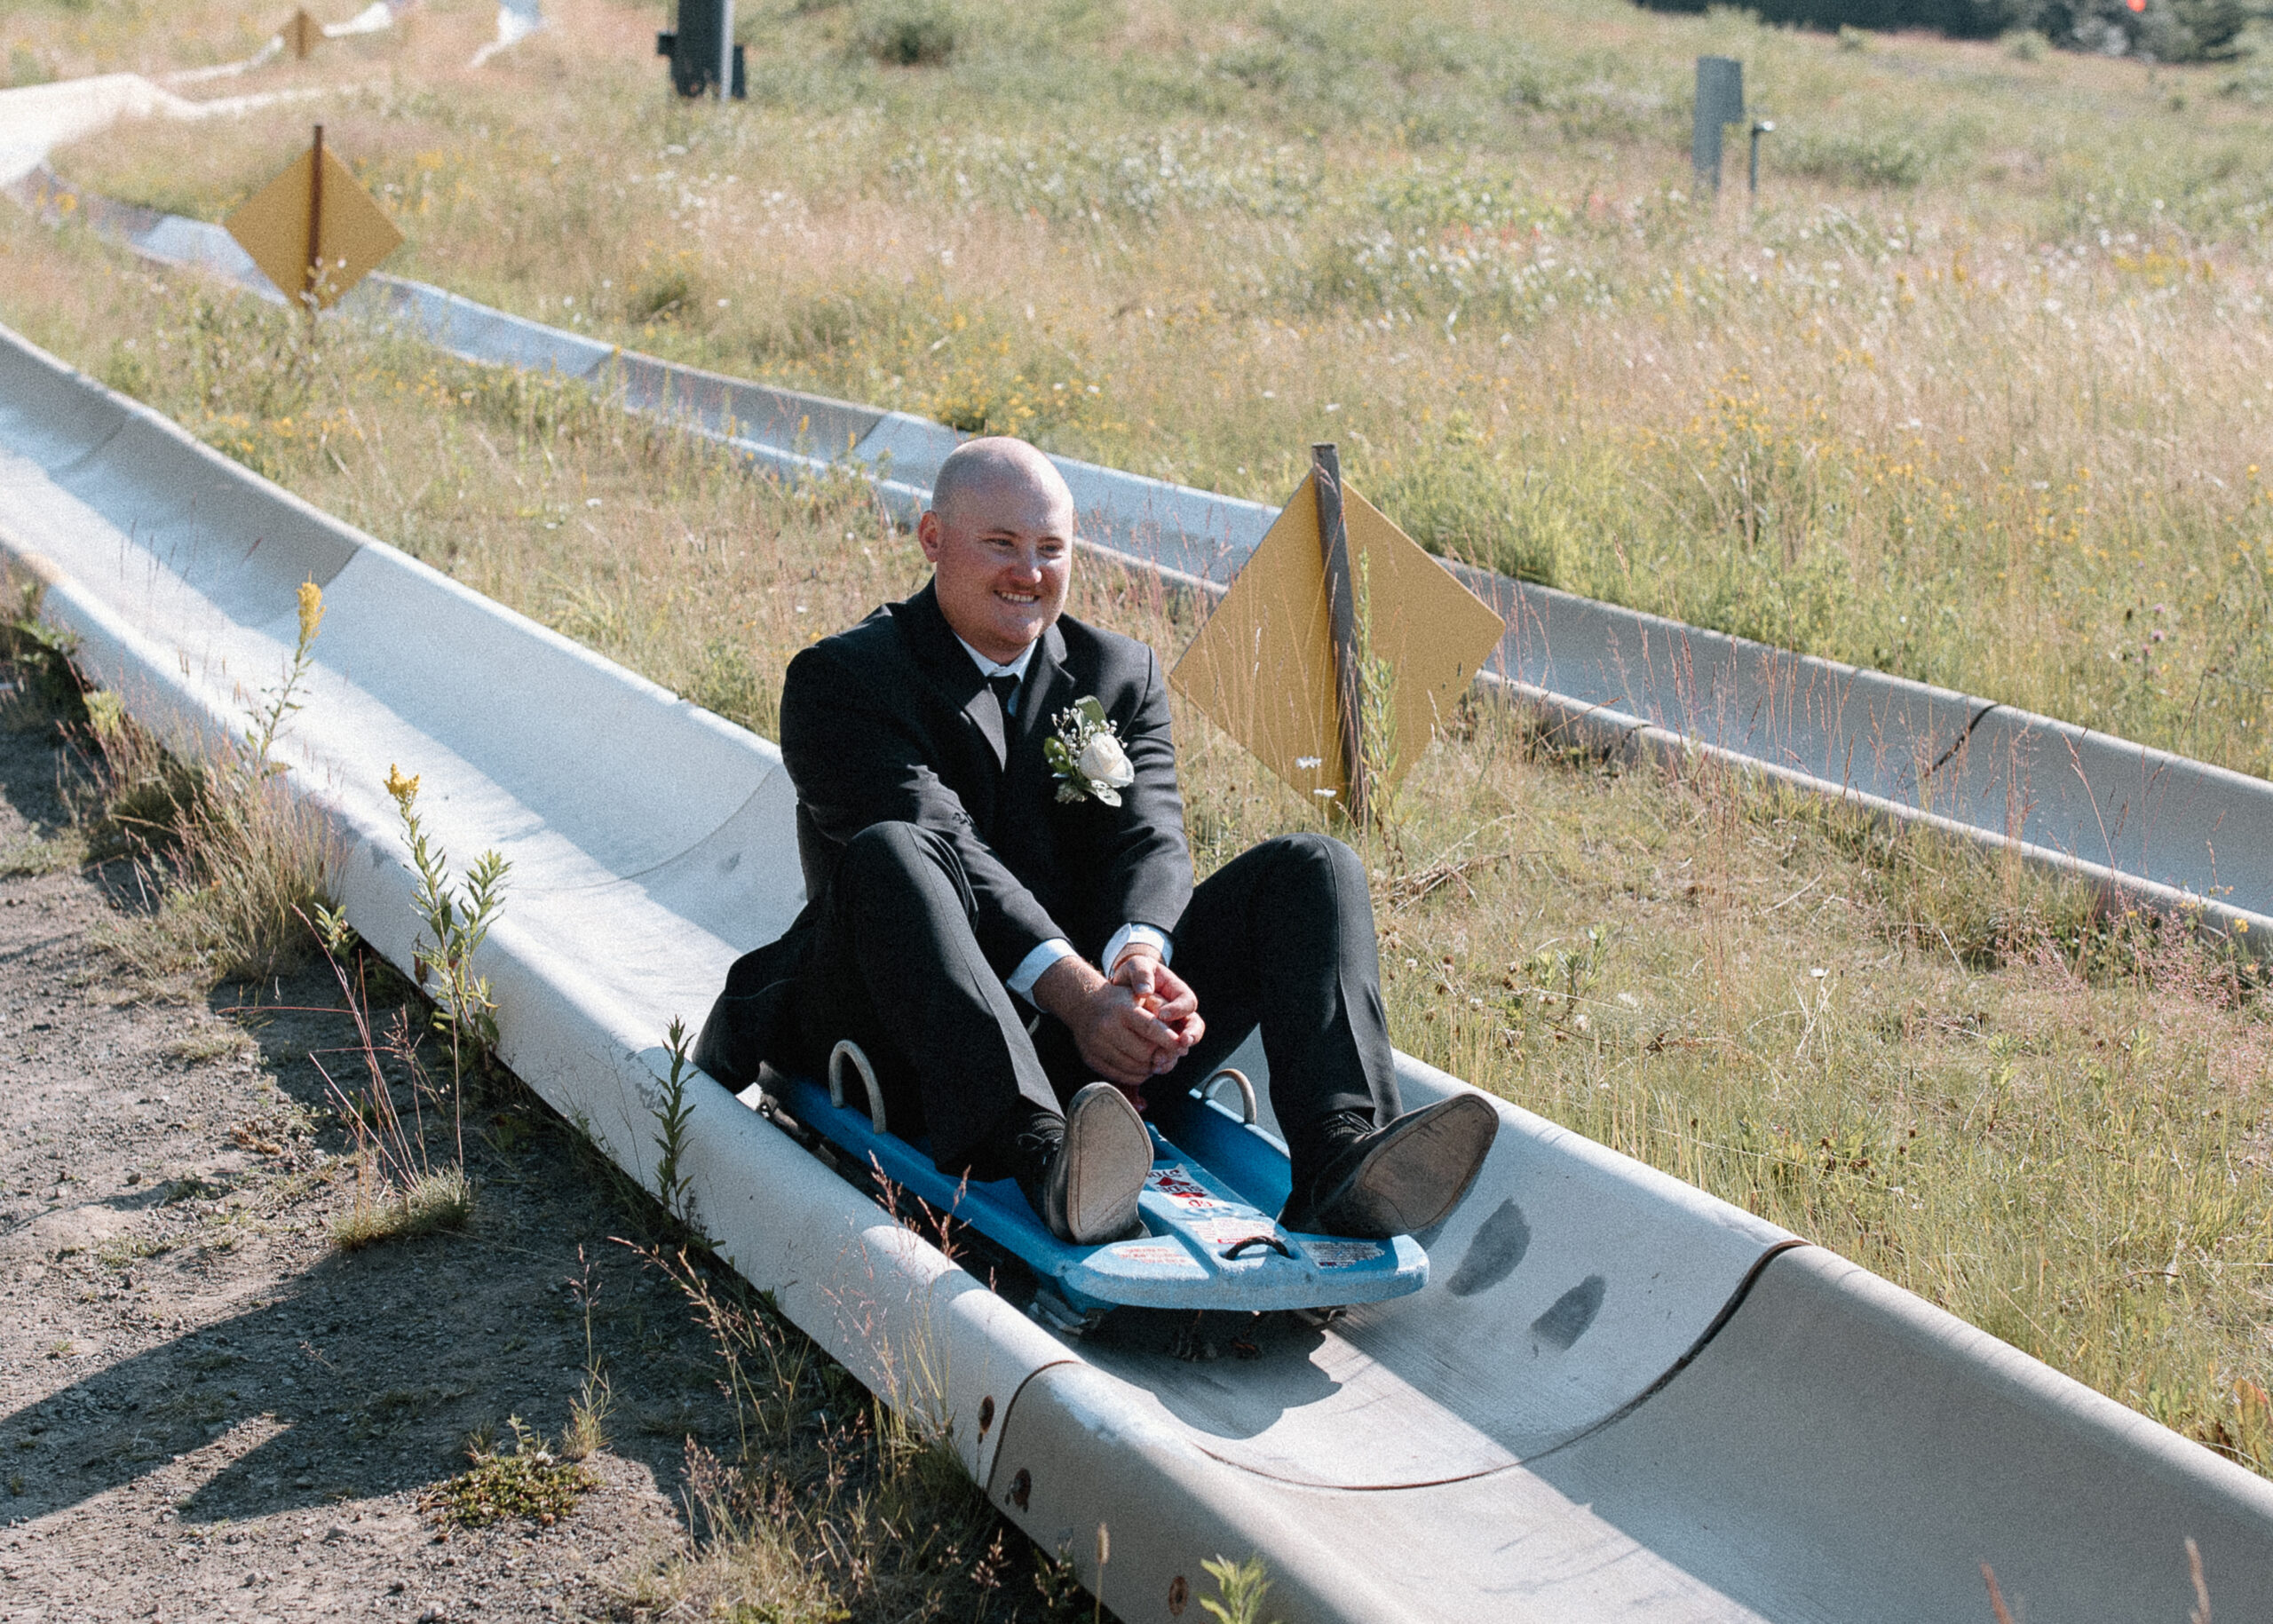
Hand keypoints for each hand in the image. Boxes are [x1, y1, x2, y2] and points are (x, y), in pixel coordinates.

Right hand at [1033, 952, 1199, 1099]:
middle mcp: (1107, 1027)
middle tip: (1171, 1055)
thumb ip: (1162, 1014)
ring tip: (1156, 1059)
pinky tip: (1141, 1065)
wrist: (1083, 1004)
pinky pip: (1121, 1076)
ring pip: (1134, 1068)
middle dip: (1161, 1056)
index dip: (1169, 1041)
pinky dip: (1136, 1074)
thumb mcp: (1140, 996)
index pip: (1151, 1028)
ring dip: (1150, 1067)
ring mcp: (1097, 1045)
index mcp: (1121, 1009)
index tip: (1182, 1047)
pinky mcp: (1091, 1059)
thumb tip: (1181, 1043)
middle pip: (1144, 1052)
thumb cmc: (1120, 1000)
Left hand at [1111, 950, 1202, 1070]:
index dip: (1178, 1009)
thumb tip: (1145, 991)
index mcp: (1178, 992)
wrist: (1121, 990)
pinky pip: (1170, 1053)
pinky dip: (1164, 1060)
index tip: (1161, 1014)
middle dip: (1191, 1035)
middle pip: (1195, 1026)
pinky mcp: (1162, 1041)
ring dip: (1175, 1053)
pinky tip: (1153, 1066)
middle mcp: (1180, 1013)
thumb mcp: (1136, 966)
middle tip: (1181, 1043)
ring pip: (1184, 1044)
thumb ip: (1141, 973)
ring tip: (1163, 1060)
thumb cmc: (1133, 974)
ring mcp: (1173, 1028)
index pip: (1188, 1002)